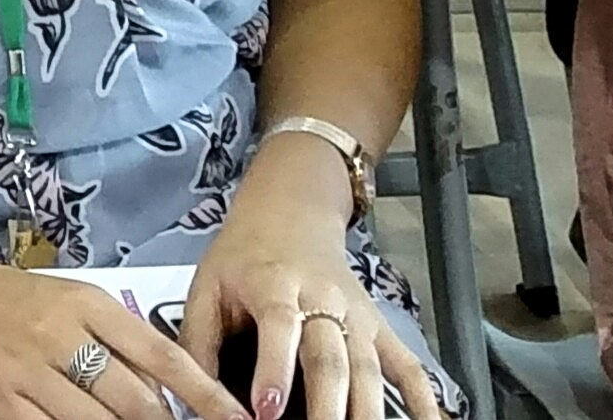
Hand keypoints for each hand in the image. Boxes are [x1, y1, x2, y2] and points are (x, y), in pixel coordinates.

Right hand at [0, 231, 242, 419]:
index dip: (205, 395)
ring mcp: (27, 370)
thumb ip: (114, 337)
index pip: (162, 355)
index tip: (237, 418)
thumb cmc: (6, 296)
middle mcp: (59, 334)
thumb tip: (163, 391)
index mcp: (84, 302)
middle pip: (135, 399)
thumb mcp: (66, 299)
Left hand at [182, 154, 439, 419]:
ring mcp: (357, 316)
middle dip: (327, 405)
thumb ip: (197, 342)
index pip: (279, 327)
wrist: (290, 211)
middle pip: (332, 356)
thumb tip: (189, 395)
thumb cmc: (244, 255)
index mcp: (274, 285)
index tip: (265, 411)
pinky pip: (406, 366)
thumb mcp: (205, 286)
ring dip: (368, 411)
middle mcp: (323, 300)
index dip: (273, 370)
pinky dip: (423, 399)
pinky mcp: (378, 328)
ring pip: (369, 368)